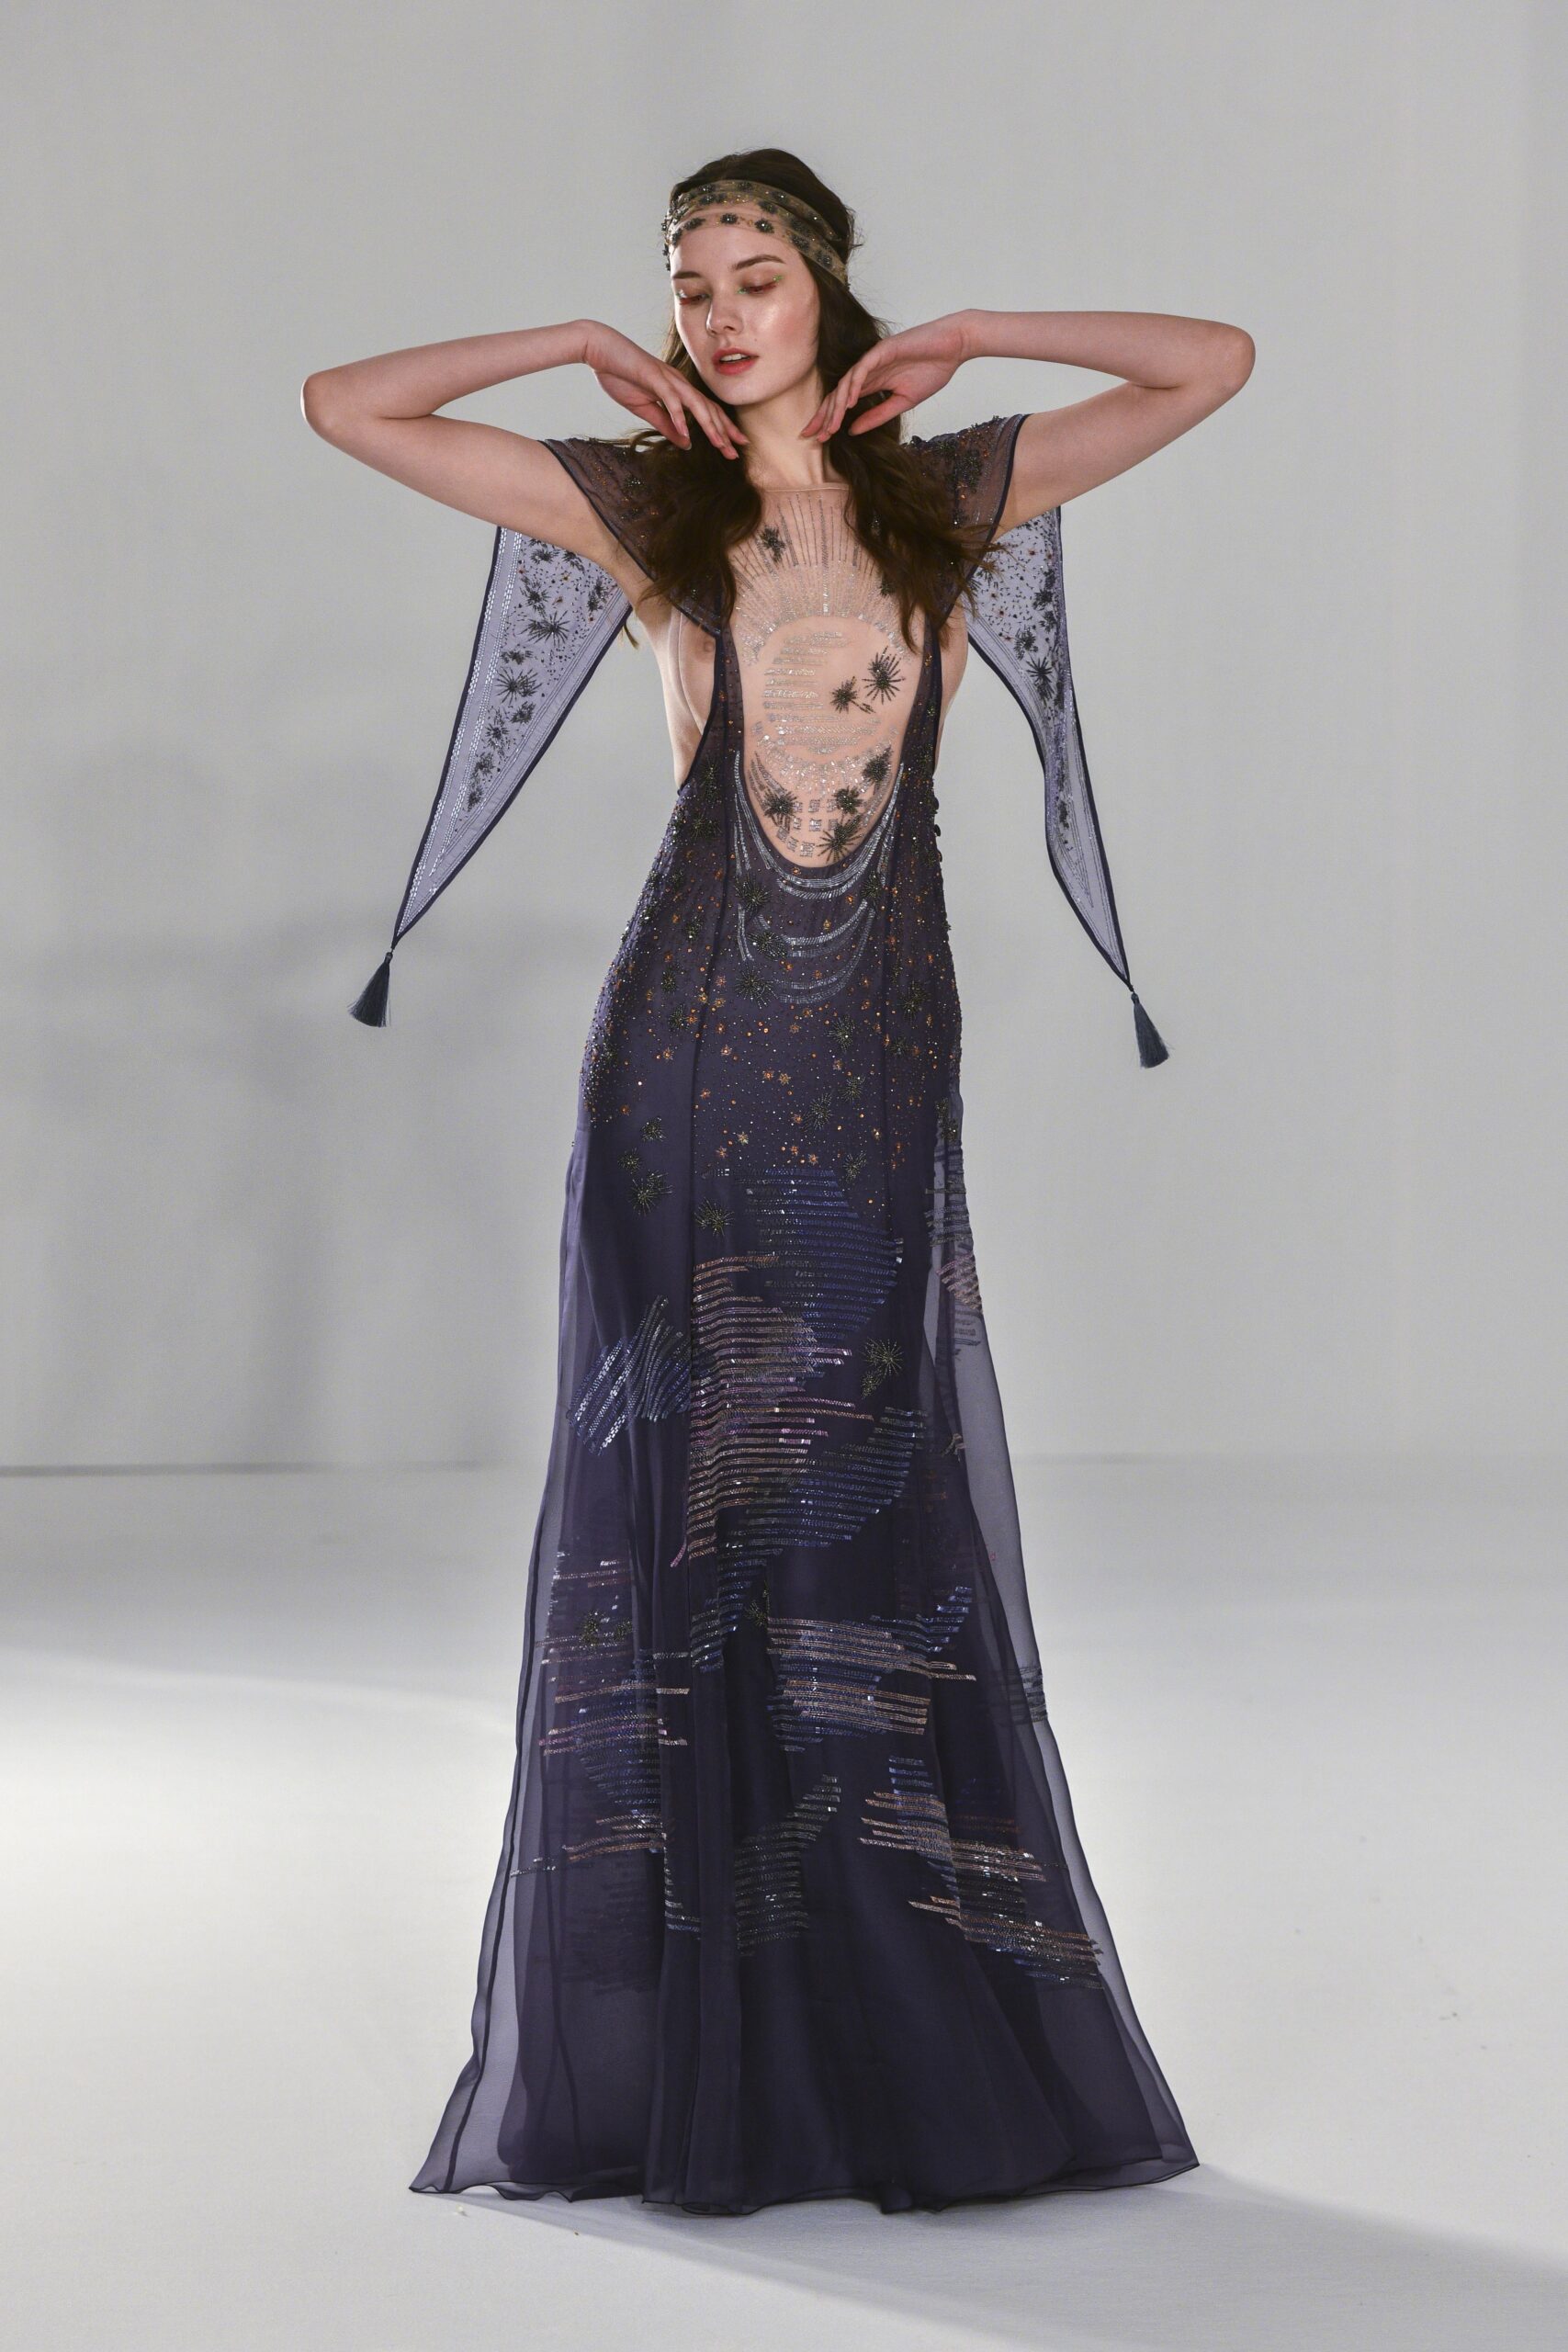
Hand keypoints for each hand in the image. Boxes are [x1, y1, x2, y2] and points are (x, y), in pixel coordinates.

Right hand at [579, 321, 747, 456]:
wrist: (600, 349)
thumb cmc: (620, 376)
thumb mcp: (645, 409)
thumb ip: (666, 425)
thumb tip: (687, 443)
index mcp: (677, 390)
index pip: (706, 411)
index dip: (722, 429)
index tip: (733, 447)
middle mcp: (678, 383)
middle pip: (708, 409)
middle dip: (725, 431)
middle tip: (738, 451)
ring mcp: (667, 379)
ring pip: (695, 404)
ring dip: (709, 426)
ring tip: (720, 445)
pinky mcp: (653, 377)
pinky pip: (670, 399)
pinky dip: (679, 417)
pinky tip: (686, 434)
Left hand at [800, 313, 971, 439]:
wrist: (953, 347)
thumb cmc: (932, 370)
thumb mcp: (902, 402)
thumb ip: (877, 415)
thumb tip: (852, 431)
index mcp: (872, 383)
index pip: (844, 403)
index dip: (830, 420)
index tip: (819, 439)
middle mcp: (868, 371)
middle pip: (838, 394)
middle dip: (823, 415)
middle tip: (810, 435)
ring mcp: (874, 359)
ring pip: (846, 383)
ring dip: (837, 406)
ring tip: (829, 426)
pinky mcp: (882, 350)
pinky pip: (862, 368)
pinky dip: (853, 384)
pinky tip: (848, 402)